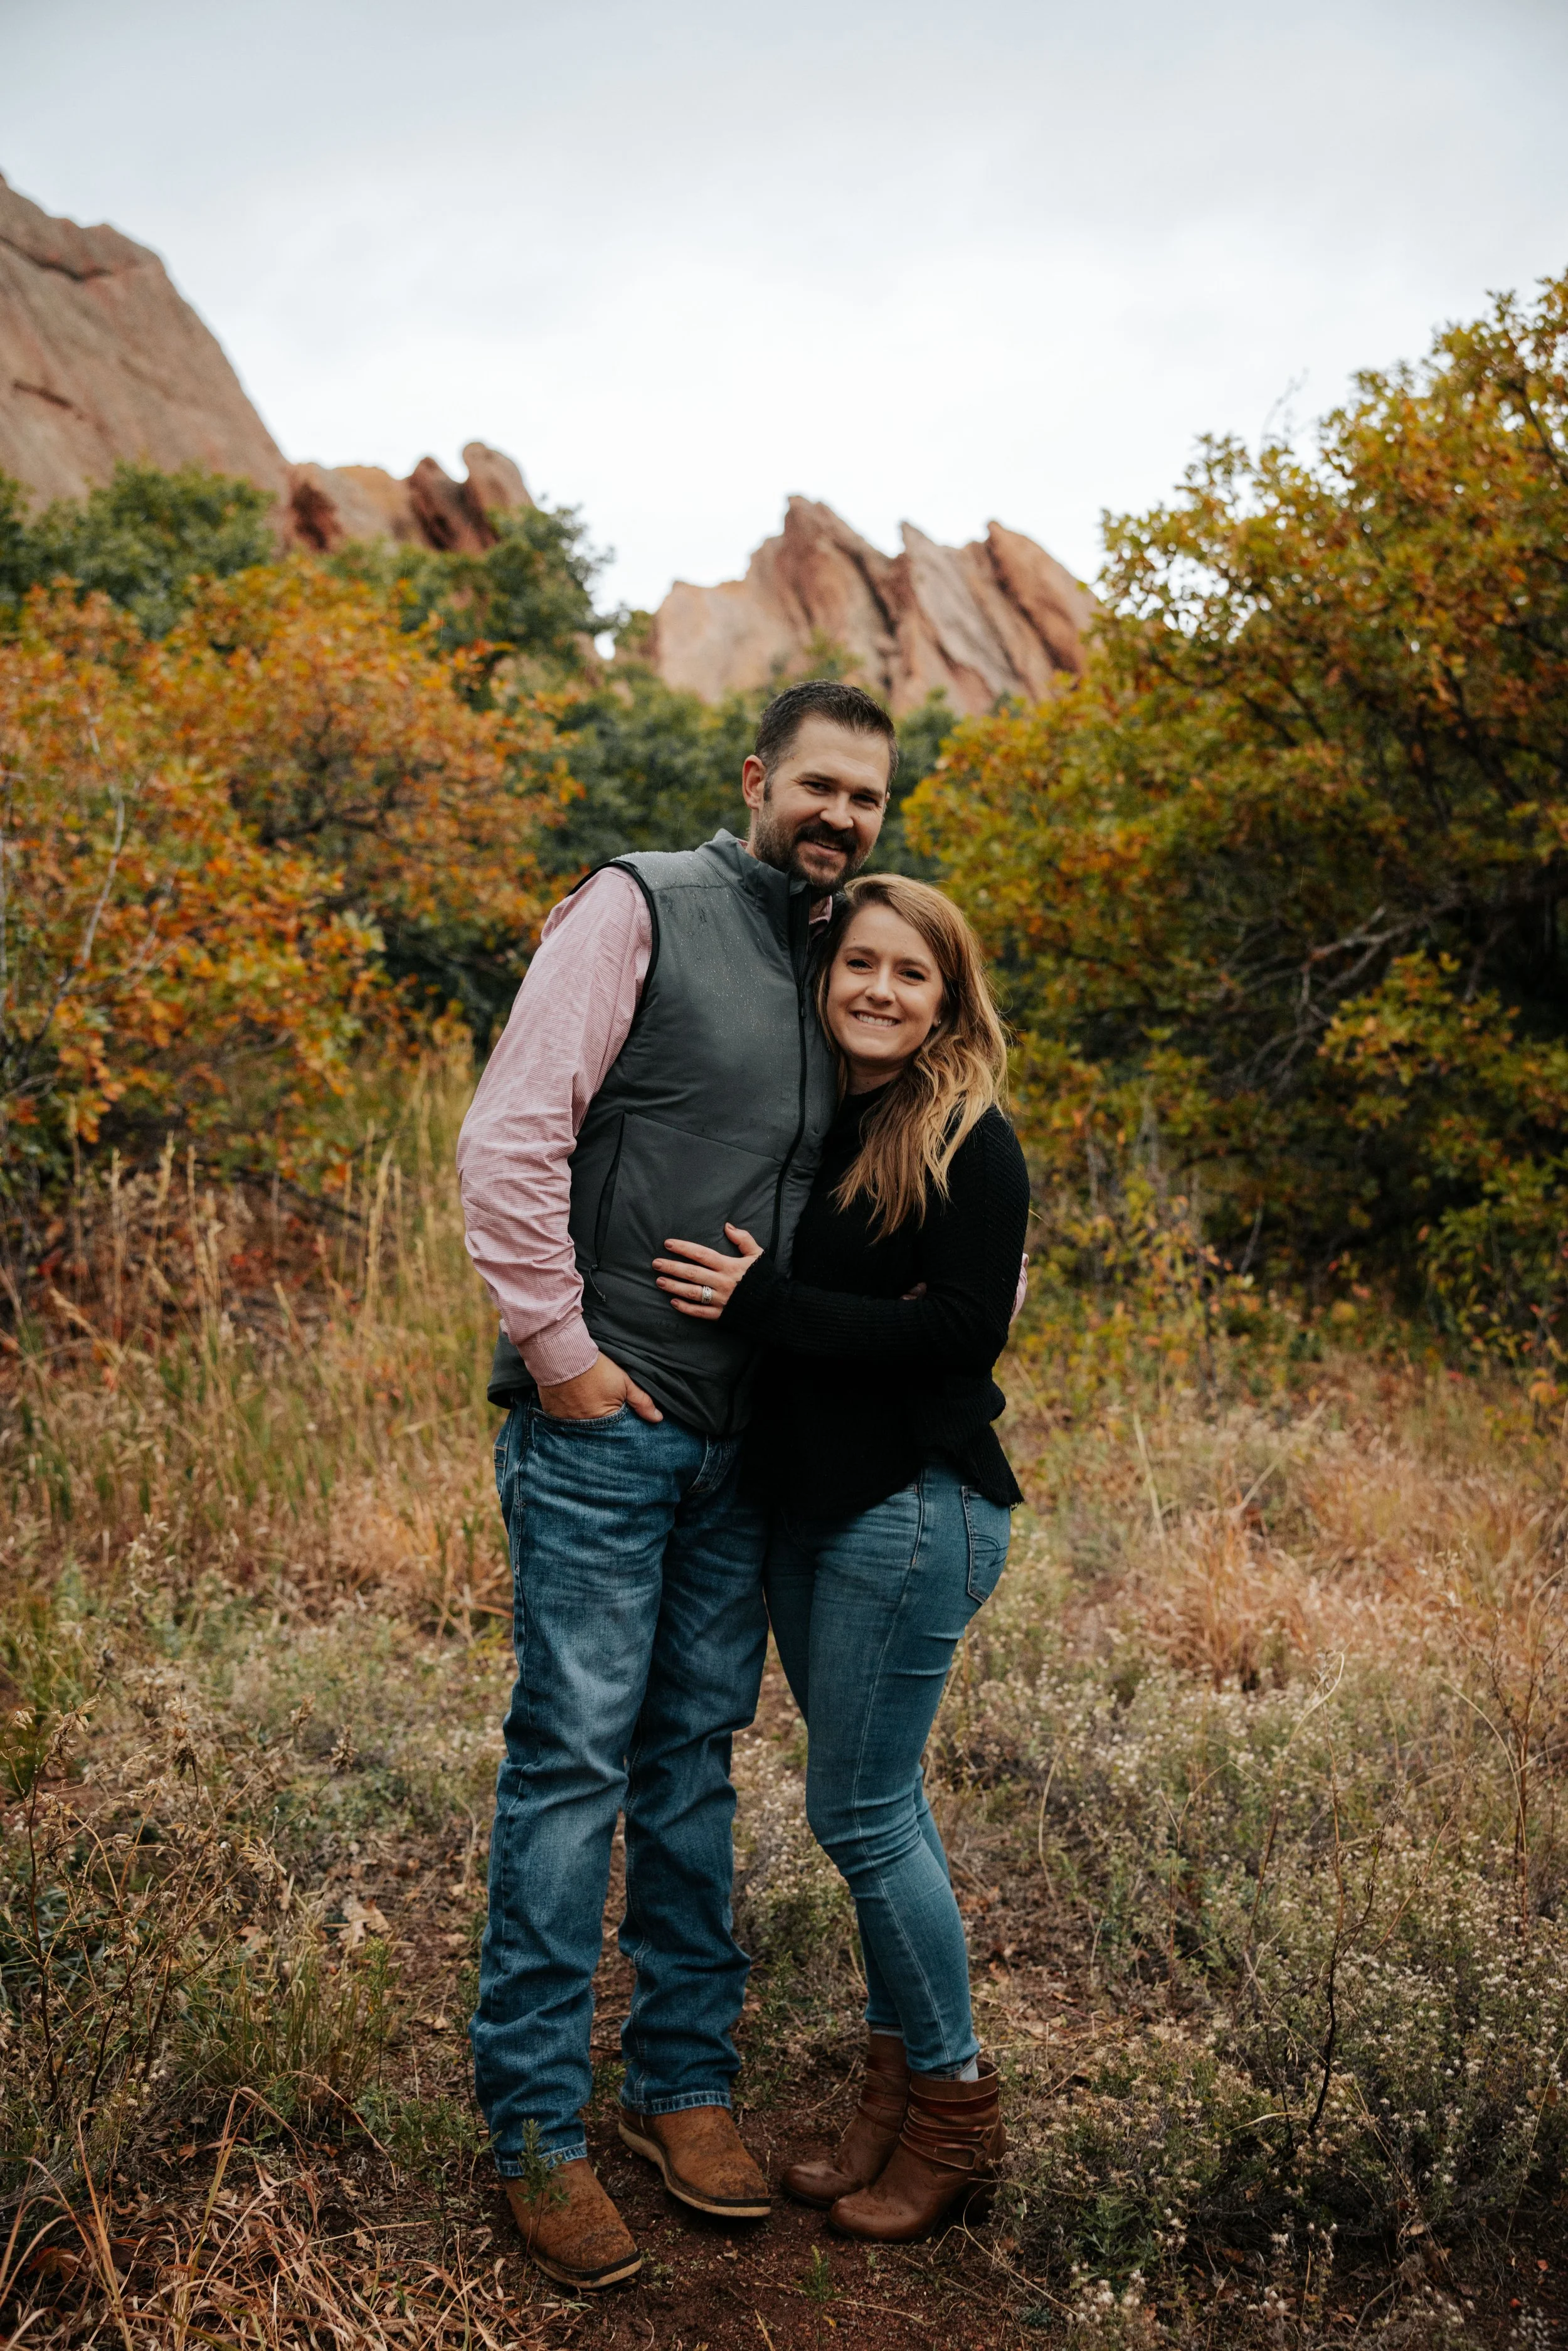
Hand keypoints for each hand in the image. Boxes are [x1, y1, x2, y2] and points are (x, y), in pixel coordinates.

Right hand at [537, 1350, 661, 1422]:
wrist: (564, 1354)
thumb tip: (658, 1418)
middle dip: (599, 1426)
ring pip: (577, 1428)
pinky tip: (570, 1405)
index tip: (615, 1415)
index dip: (617, 1426)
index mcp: (603, 1420)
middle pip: (594, 1433)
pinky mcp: (550, 1413)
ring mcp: (565, 1421)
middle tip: (598, 1410)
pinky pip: (560, 1421)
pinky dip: (566, 1415)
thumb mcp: (624, 1382)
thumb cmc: (596, 1368)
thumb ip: (642, 1401)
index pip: (614, 1433)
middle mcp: (583, 1426)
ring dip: (582, 1421)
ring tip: (584, 1407)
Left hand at [653, 1225, 763, 1319]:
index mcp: (729, 1266)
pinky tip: (673, 1302)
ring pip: (691, 1292)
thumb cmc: (766, 1278)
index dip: (684, 1248)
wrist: (776, 1306)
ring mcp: (720, 1300)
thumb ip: (743, 1239)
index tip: (668, 1244)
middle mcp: (721, 1282)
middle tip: (655, 1263)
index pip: (701, 1254)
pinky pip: (699, 1312)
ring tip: (659, 1281)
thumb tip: (727, 1226)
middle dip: (672, 1267)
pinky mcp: (720, 1315)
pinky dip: (685, 1308)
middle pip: (691, 1273)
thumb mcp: (757, 1254)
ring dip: (674, 1286)